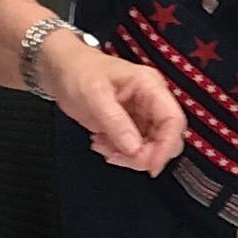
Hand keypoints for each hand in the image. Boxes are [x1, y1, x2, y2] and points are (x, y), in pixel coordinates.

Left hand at [46, 35, 182, 172]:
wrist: (64, 70)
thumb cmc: (80, 74)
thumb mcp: (95, 97)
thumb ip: (116, 123)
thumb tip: (136, 151)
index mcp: (150, 87)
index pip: (173, 120)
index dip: (166, 147)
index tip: (149, 167)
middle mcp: (152, 102)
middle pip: (166, 138)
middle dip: (145, 154)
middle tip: (116, 156)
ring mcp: (143, 115)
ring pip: (151, 147)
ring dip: (128, 156)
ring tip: (101, 146)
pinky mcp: (131, 126)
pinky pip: (136, 148)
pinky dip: (120, 153)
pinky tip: (100, 143)